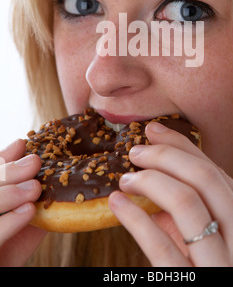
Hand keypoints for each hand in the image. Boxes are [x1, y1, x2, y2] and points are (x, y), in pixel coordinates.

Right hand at [0, 139, 45, 265]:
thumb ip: (31, 198)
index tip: (23, 143)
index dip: (3, 159)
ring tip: (34, 188)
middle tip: (35, 162)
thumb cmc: (9, 248)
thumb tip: (49, 168)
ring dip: (9, 193)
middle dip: (8, 171)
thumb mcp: (23, 221)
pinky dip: (10, 222)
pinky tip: (28, 211)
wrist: (3, 268)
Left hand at [108, 122, 232, 266]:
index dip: (183, 148)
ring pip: (186, 203)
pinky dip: (136, 220)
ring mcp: (229, 267)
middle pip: (205, 178)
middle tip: (137, 151)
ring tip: (126, 178)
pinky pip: (162, 248)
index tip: (156, 132)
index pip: (218, 172)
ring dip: (150, 182)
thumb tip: (161, 187)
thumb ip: (206, 219)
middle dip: (166, 156)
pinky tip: (118, 206)